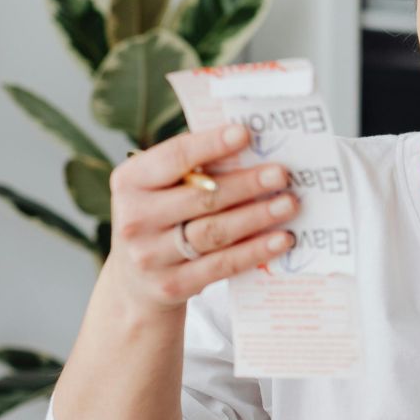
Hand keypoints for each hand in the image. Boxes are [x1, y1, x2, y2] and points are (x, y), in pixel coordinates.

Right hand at [103, 125, 298, 318]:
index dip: (211, 145)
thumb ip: (194, 168)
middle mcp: (134, 218)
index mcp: (130, 182)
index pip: (174, 158)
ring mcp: (150, 256)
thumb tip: (251, 144)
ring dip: (257, 216)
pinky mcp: (172, 285)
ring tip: (289, 204)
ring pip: (214, 232)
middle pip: (201, 198)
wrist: (135, 283)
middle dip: (246, 184)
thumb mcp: (161, 188)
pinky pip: (222, 265)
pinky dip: (255, 250)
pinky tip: (281, 239)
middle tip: (282, 174)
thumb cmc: (161, 217)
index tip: (245, 133)